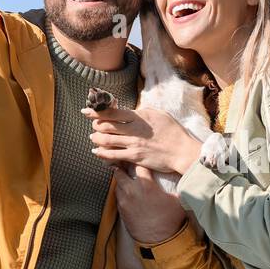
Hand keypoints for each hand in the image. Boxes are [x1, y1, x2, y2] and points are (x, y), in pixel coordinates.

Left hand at [83, 105, 202, 174]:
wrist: (182, 151)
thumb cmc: (174, 132)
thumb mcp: (159, 114)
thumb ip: (143, 112)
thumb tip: (132, 111)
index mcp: (139, 116)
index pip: (112, 112)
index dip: (96, 111)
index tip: (87, 111)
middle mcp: (134, 129)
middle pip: (105, 125)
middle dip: (95, 124)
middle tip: (93, 125)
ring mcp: (133, 144)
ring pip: (106, 139)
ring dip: (96, 138)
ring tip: (93, 137)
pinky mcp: (134, 157)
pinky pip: (113, 155)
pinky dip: (101, 153)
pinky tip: (97, 151)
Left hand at [114, 163, 185, 243]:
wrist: (160, 241)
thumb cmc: (170, 220)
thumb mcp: (177, 200)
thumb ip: (176, 187)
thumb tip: (184, 179)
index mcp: (146, 185)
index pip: (139, 165)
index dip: (139, 161)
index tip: (140, 159)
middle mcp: (132, 191)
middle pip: (120, 172)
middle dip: (122, 167)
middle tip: (126, 165)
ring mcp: (124, 201)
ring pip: (116, 185)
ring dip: (121, 181)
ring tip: (126, 179)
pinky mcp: (121, 211)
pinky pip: (118, 197)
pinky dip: (121, 193)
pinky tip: (127, 194)